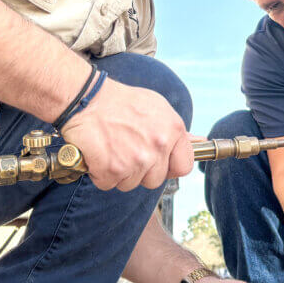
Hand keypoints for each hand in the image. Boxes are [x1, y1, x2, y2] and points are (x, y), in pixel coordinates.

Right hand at [60, 77, 192, 190]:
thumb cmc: (120, 101)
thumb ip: (175, 130)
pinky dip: (100, 174)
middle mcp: (157, 147)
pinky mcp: (111, 170)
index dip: (170, 167)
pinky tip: (98, 154)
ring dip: (119, 173)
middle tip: (126, 151)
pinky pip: (108, 184)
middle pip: (155, 180)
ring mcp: (135, 160)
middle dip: (141, 171)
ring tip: (111, 148)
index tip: (159, 163)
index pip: (184, 166)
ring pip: (130, 184)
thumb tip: (199, 143)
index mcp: (172, 130)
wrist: (85, 98)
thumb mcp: (157, 107)